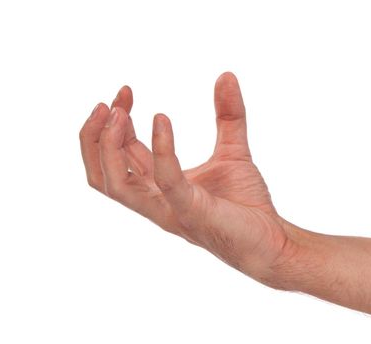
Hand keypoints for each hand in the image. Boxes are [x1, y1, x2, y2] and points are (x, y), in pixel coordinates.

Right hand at [79, 72, 298, 285]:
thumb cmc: (247, 205)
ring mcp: (169, 210)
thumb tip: (226, 75)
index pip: (120, 155)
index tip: (125, 91)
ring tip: (118, 113)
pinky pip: (165, 181)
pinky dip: (161, 149)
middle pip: (104, 172)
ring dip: (108, 147)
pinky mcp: (191, 211)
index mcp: (159, 188)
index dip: (115, 123)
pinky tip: (162, 119)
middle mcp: (156, 201)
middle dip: (97, 135)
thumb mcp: (234, 150)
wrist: (273, 240)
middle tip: (110, 102)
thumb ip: (229, 115)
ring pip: (115, 184)